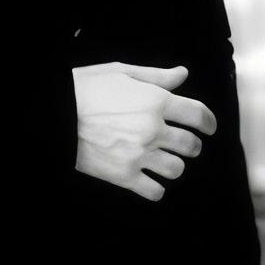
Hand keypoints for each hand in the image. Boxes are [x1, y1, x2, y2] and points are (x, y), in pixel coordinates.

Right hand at [71, 62, 215, 200]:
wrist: (55, 115)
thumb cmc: (85, 89)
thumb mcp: (121, 73)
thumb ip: (156, 76)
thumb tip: (181, 74)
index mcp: (156, 101)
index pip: (198, 115)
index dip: (209, 122)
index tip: (209, 127)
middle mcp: (153, 129)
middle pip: (191, 145)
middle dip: (192, 145)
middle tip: (186, 145)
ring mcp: (139, 154)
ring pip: (176, 169)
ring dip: (175, 165)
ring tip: (166, 161)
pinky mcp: (124, 175)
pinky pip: (155, 191)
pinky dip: (156, 187)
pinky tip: (149, 179)